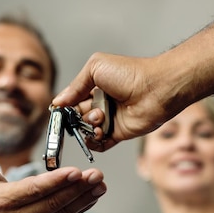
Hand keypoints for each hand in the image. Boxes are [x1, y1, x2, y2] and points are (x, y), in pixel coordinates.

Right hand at [0, 134, 105, 212]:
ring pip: (63, 212)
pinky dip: (81, 208)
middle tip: (96, 174)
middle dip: (78, 188)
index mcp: (5, 200)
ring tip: (100, 185)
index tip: (75, 171)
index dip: (57, 181)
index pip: (35, 190)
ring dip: (85, 198)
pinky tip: (93, 196)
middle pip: (54, 202)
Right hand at [51, 53, 183, 151]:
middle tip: (88, 110)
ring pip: (87, 130)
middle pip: (78, 117)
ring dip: (89, 126)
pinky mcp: (118, 133)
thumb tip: (58, 102)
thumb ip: (75, 86)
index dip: (65, 107)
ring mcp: (109, 119)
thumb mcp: (95, 68)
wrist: (155, 89)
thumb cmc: (130, 73)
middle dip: (77, 116)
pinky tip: (99, 133)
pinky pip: (100, 144)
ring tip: (100, 117)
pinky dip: (95, 142)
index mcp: (94, 86)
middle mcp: (101, 103)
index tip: (58, 111)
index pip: (72, 100)